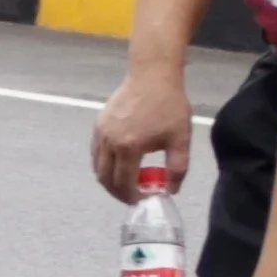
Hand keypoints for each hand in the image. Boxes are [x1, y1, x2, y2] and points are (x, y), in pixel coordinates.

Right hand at [90, 56, 193, 204]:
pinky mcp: (98, 126)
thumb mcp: (181, 139)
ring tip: (125, 181)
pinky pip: (96, 153)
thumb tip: (171, 190)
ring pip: (97, 166)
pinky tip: (118, 162)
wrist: (152, 77)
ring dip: (108, 179)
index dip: (132, 196)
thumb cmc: (169, 107)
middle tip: (132, 195)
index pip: (123, 183)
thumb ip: (177, 168)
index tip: (142, 199)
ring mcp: (100, 134)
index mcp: (130, 148)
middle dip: (117, 192)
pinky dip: (103, 164)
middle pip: (105, 178)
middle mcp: (109, 143)